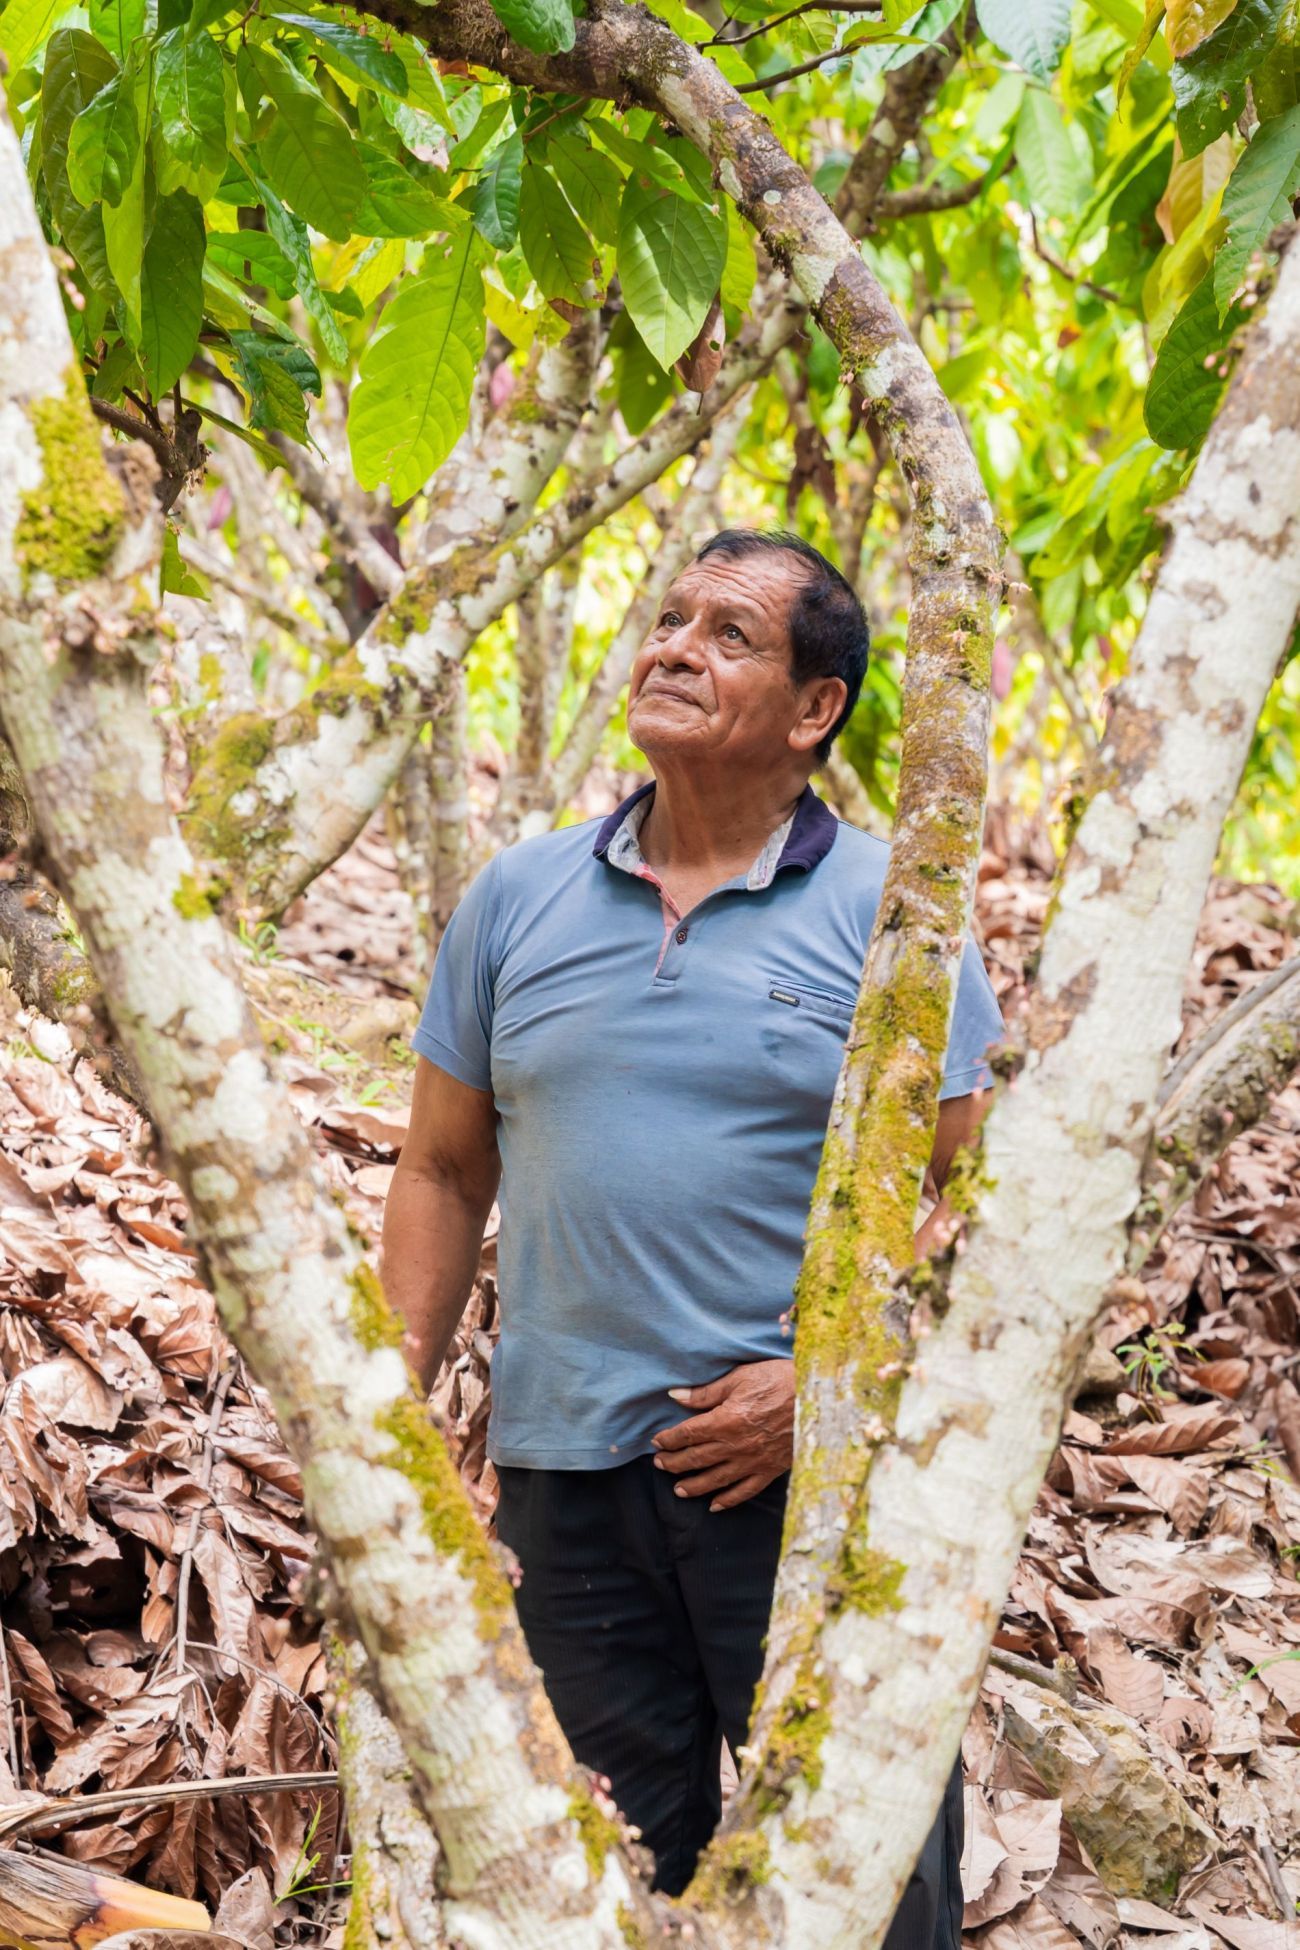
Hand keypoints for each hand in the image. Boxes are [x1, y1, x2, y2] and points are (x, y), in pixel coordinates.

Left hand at [651, 1359, 793, 1510]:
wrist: (817, 1396)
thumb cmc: (778, 1380)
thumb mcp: (739, 1378)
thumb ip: (706, 1393)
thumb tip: (675, 1396)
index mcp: (726, 1421)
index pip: (688, 1434)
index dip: (669, 1439)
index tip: (657, 1442)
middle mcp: (736, 1446)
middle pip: (697, 1458)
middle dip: (675, 1463)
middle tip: (660, 1465)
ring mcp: (753, 1461)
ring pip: (716, 1480)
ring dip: (694, 1486)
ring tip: (678, 1490)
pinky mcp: (770, 1470)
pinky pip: (745, 1491)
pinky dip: (728, 1500)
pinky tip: (715, 1505)